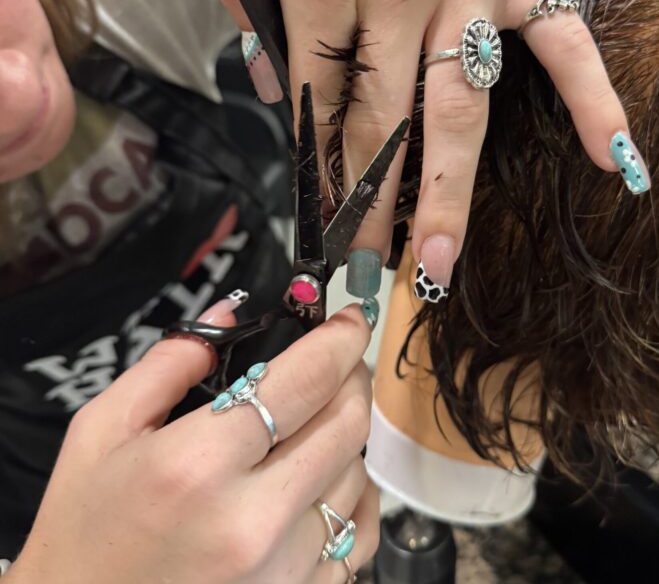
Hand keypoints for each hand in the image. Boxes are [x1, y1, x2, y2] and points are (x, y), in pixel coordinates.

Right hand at [8, 302, 377, 583]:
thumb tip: (229, 314)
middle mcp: (254, 522)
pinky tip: (325, 477)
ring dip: (348, 433)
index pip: (304, 381)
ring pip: (359, 475)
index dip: (339, 340)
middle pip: (347, 424)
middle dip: (352, 377)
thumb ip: (168, 363)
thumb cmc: (85, 531)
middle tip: (337, 360)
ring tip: (317, 420)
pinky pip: (358, 532)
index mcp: (199, 466)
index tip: (351, 319)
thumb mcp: (102, 431)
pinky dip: (353, 493)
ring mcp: (284, 572)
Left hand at [219, 0, 631, 297]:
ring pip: (460, 110)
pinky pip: (567, 46)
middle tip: (363, 272)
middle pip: (381, 124)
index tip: (319, 226)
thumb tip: (270, 74)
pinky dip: (596, 102)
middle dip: (369, 208)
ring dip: (451, 194)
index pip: (315, 99)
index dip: (316, 171)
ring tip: (440, 264)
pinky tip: (614, 161)